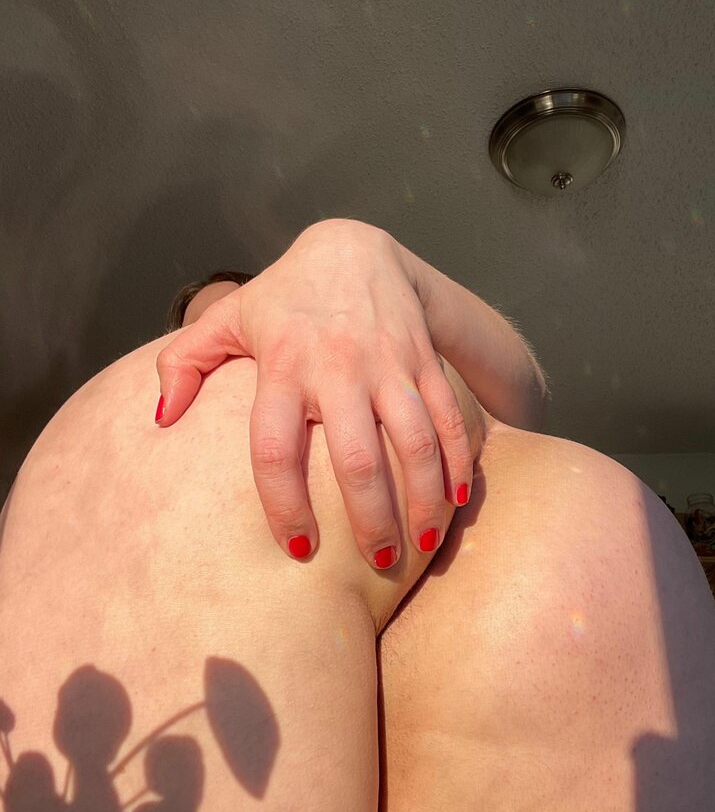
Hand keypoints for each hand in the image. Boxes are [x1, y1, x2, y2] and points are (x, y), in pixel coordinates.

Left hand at [155, 220, 475, 568]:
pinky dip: (458, 460)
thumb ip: (181, 363)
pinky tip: (458, 500)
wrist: (353, 248)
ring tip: (421, 547)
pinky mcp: (422, 359)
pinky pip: (447, 416)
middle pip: (357, 459)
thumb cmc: (282, 299)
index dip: (284, 505)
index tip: (296, 549)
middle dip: (371, 521)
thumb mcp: (226, 319)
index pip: (274, 448)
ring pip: (414, 442)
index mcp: (282, 365)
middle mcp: (337, 366)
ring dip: (423, 501)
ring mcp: (387, 363)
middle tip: (377, 562)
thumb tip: (158, 420)